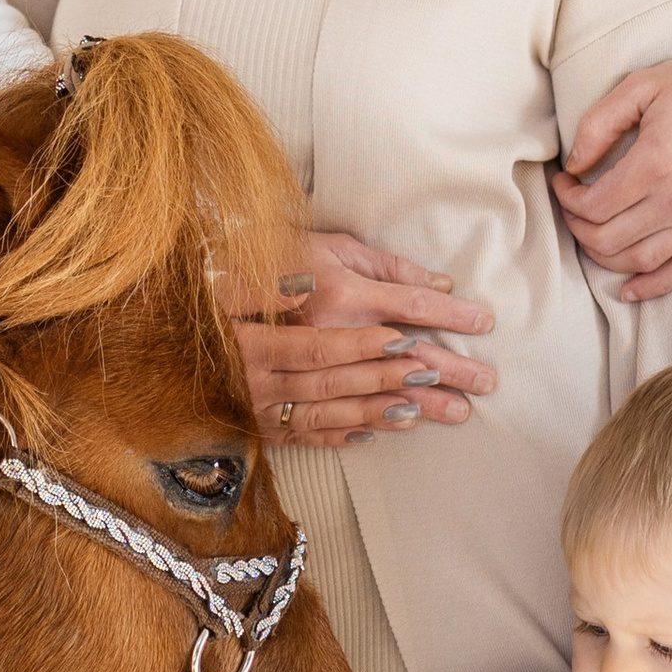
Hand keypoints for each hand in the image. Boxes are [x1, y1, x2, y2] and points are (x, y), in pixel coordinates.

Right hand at [232, 230, 495, 448]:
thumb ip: (380, 263)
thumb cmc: (264, 257)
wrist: (187, 301)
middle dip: (439, 372)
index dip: (446, 313)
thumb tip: (435, 282)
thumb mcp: (325, 243)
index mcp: (330, 293)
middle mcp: (310, 338)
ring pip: (354, 398)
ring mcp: (278, 381)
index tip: (483, 321)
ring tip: (448, 412)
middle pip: (387, 361)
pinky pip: (311, 426)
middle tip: (483, 383)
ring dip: (404, 405)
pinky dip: (350, 428)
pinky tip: (385, 427)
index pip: (403, 306)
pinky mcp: (258, 409)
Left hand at [552, 43, 671, 299]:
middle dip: (578, 226)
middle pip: (607, 239)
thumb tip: (574, 165)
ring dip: (604, 255)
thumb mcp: (642, 86)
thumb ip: (599, 124)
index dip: (567, 198)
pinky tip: (629, 290)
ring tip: (592, 233)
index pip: (592, 206)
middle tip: (573, 205)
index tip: (565, 182)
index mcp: (654, 164)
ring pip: (638, 260)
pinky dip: (653, 286)